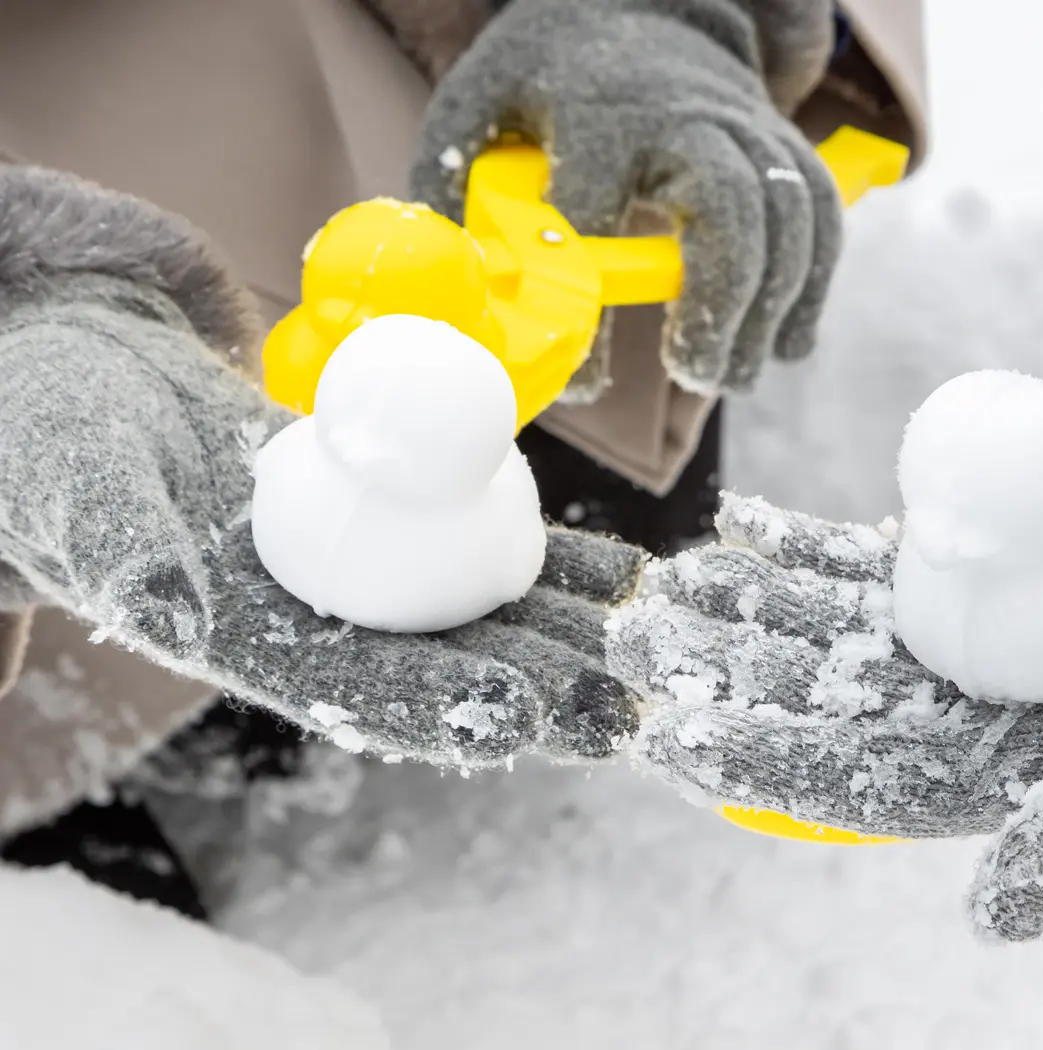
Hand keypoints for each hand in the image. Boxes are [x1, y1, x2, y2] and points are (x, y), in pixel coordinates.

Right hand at [0, 169, 647, 765]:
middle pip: (438, 668)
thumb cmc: (59, 429)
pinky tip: (621, 576)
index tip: (515, 719)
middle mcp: (312, 621)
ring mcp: (360, 575)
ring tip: (653, 651)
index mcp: (237, 638)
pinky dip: (548, 561)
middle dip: (535, 689)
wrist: (94, 375)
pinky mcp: (394, 523)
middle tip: (627, 705)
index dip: (430, 707)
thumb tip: (174, 606)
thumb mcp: (71, 480)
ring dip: (565, 635)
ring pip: (476, 615)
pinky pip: (478, 543)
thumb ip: (121, 543)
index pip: (345, 689)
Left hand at [409, 0, 841, 396]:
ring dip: (770, 310)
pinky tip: (789, 345)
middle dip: (720, 302)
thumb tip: (455, 287)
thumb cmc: (548, 76)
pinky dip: (814, 286)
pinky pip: (821, 215)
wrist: (639, 7)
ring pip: (787, 217)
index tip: (583, 384)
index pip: (594, 213)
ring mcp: (744, 126)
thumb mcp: (479, 105)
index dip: (589, 306)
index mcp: (597, 110)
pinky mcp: (782, 143)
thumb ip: (452, 185)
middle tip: (696, 378)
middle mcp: (684, 115)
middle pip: (728, 207)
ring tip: (731, 379)